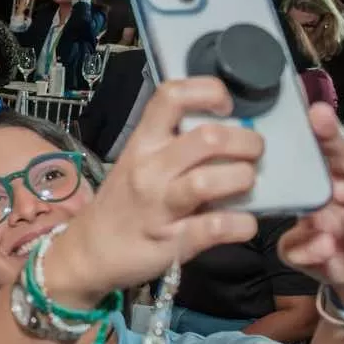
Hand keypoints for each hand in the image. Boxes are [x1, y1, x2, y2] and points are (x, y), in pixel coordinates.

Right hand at [56, 77, 261, 297]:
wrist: (90, 251)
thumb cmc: (124, 203)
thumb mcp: (139, 162)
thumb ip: (176, 145)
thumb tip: (231, 133)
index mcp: (143, 143)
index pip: (172, 96)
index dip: (209, 91)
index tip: (227, 107)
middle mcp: (150, 169)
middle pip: (208, 137)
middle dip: (246, 142)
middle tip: (253, 153)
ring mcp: (159, 206)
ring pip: (209, 180)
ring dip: (243, 179)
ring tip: (246, 184)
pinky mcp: (172, 241)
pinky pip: (215, 228)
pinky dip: (240, 225)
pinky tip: (243, 223)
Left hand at [278, 104, 343, 313]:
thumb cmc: (337, 256)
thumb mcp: (304, 253)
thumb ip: (297, 245)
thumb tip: (309, 238)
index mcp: (335, 183)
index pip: (323, 154)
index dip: (315, 134)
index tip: (301, 114)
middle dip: (333, 139)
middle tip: (318, 119)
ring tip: (337, 193)